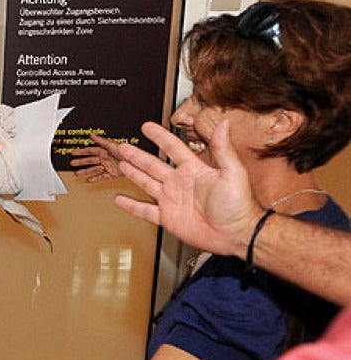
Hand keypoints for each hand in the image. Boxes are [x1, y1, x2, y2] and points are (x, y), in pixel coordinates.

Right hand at [69, 134, 123, 181]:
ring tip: (77, 174)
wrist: (135, 163)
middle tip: (72, 163)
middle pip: (90, 160)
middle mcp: (105, 158)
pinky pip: (102, 177)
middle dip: (80, 162)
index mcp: (104, 150)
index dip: (81, 151)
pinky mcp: (111, 174)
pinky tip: (89, 181)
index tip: (73, 152)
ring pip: (93, 169)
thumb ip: (101, 141)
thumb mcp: (112, 145)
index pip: (90, 150)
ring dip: (85, 171)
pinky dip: (95, 179)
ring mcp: (108, 166)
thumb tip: (92, 135)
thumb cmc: (126, 152)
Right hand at [114, 121, 261, 256]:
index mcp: (194, 170)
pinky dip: (131, 205)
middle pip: (153, 165)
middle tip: (124, 147)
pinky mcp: (167, 217)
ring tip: (121, 164)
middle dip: (137, 155)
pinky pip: (145, 210)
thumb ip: (223, 149)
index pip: (173, 148)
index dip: (159, 136)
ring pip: (147, 183)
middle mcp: (180, 183)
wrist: (234, 234)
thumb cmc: (238, 206)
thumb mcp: (233, 173)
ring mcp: (172, 200)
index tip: (147, 127)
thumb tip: (224, 124)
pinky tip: (120, 200)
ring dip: (133, 174)